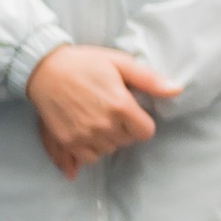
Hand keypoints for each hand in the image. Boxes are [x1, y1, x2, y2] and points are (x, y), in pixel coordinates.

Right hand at [26, 45, 182, 177]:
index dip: (141, 122)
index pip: (145, 132)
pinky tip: (86, 133)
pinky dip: (90, 149)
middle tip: (109, 110)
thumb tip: (177, 90)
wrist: (43, 68)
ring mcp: (83, 136)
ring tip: (96, 118)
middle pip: (127, 141)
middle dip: (123, 129)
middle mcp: (103, 125)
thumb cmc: (84, 63)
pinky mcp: (67, 141)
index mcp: (120, 106)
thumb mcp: (120, 63)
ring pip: (108, 151)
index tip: (130, 111)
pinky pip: (88, 158)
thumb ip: (150, 80)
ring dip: (107, 139)